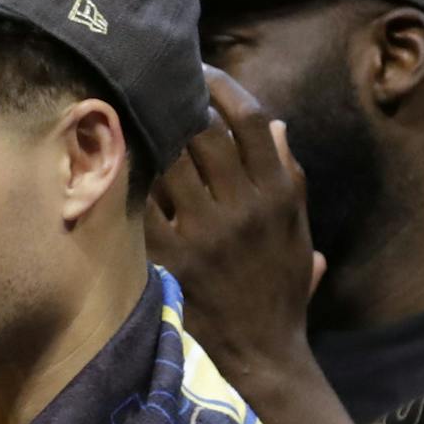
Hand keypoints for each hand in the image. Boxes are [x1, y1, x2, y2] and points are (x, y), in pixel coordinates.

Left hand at [145, 66, 325, 390]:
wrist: (263, 352)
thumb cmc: (280, 286)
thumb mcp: (297, 229)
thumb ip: (289, 175)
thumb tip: (275, 124)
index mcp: (279, 194)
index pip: (250, 119)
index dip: (222, 87)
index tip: (202, 70)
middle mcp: (245, 208)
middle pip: (204, 132)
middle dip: (178, 105)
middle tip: (158, 88)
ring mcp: (206, 233)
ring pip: (170, 162)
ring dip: (152, 138)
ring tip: (136, 121)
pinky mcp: (173, 257)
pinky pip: (147, 203)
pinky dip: (136, 182)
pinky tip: (126, 167)